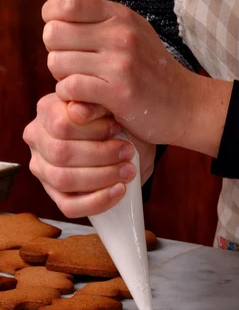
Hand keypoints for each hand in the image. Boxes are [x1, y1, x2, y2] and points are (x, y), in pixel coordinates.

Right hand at [23, 93, 155, 217]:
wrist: (130, 141)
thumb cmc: (117, 120)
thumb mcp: (111, 104)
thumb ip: (95, 103)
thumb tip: (78, 111)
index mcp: (47, 110)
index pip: (60, 124)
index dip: (92, 129)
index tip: (117, 128)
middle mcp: (37, 139)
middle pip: (61, 153)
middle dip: (100, 155)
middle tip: (128, 153)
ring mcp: (43, 169)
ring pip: (63, 180)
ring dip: (101, 177)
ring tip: (128, 171)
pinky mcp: (55, 194)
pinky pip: (69, 206)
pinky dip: (97, 201)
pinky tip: (119, 190)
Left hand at [42, 0, 231, 157]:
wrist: (186, 105)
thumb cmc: (153, 71)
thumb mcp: (131, 32)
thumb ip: (94, 16)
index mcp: (121, 16)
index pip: (66, 2)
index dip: (52, 17)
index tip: (62, 34)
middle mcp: (120, 35)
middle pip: (53, 34)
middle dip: (56, 52)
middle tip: (73, 64)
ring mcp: (120, 63)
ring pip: (57, 62)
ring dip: (63, 77)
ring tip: (83, 83)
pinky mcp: (118, 92)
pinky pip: (69, 87)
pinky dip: (70, 96)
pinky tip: (86, 99)